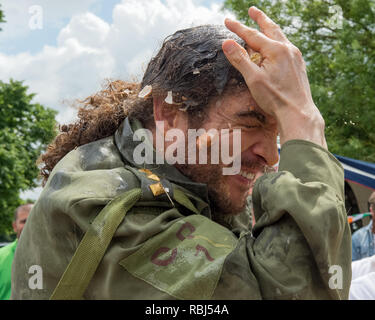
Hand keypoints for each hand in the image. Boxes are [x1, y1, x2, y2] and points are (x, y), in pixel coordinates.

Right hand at [222, 7, 326, 148]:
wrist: (298, 112)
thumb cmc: (275, 98)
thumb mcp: (253, 79)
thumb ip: (240, 59)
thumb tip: (226, 43)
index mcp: (276, 50)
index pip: (252, 35)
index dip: (238, 28)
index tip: (227, 21)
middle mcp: (288, 49)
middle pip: (271, 29)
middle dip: (260, 19)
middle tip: (252, 10)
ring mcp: (295, 57)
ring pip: (281, 36)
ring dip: (270, 28)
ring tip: (265, 24)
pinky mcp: (299, 65)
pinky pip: (286, 46)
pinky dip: (278, 40)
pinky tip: (277, 45)